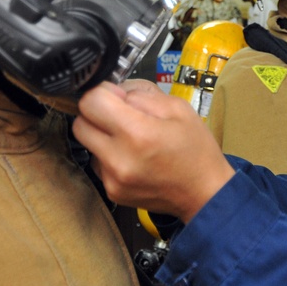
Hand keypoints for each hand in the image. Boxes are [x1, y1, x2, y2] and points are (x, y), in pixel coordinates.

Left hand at [74, 80, 234, 222]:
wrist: (205, 192)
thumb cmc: (195, 149)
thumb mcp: (177, 108)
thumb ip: (140, 94)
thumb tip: (114, 93)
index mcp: (137, 133)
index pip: (91, 102)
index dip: (102, 92)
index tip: (116, 96)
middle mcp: (119, 159)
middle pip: (80, 123)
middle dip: (96, 113)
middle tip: (120, 114)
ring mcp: (112, 179)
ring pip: (87, 144)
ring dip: (102, 135)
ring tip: (132, 139)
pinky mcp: (112, 191)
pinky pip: (98, 163)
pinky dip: (109, 155)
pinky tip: (132, 156)